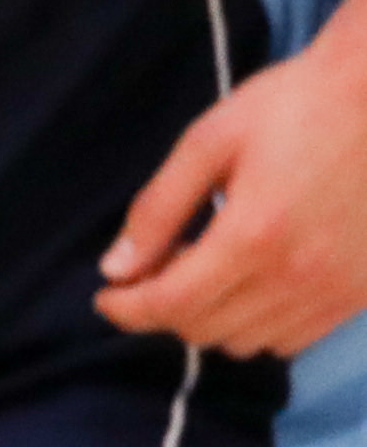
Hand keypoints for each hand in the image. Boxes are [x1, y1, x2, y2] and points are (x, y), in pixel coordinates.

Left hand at [101, 27, 366, 357]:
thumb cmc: (297, 104)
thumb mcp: (210, 141)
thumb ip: (158, 209)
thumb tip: (116, 268)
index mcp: (254, 236)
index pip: (171, 305)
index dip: (126, 309)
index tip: (106, 296)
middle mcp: (298, 275)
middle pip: (204, 329)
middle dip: (164, 307)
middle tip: (157, 266)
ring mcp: (338, 289)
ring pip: (247, 342)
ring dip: (211, 317)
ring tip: (205, 267)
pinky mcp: (363, 291)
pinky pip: (293, 338)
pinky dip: (258, 322)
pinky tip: (252, 279)